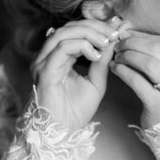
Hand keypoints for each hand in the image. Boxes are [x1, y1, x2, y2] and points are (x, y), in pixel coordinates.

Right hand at [29, 17, 125, 131]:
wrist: (63, 132)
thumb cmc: (75, 111)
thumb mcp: (96, 81)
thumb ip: (102, 60)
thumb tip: (112, 39)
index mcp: (56, 57)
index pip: (74, 30)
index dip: (96, 26)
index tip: (116, 29)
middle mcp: (46, 56)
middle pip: (68, 27)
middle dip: (94, 26)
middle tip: (113, 33)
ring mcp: (43, 63)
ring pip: (64, 33)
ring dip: (89, 34)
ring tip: (106, 42)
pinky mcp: (44, 71)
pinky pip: (62, 48)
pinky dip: (81, 46)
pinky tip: (95, 55)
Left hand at [110, 31, 159, 128]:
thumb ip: (156, 53)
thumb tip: (129, 32)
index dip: (142, 36)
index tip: (125, 35)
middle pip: (157, 49)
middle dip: (133, 44)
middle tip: (117, 45)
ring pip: (148, 63)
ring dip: (127, 56)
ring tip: (116, 56)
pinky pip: (137, 81)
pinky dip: (123, 71)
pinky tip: (114, 68)